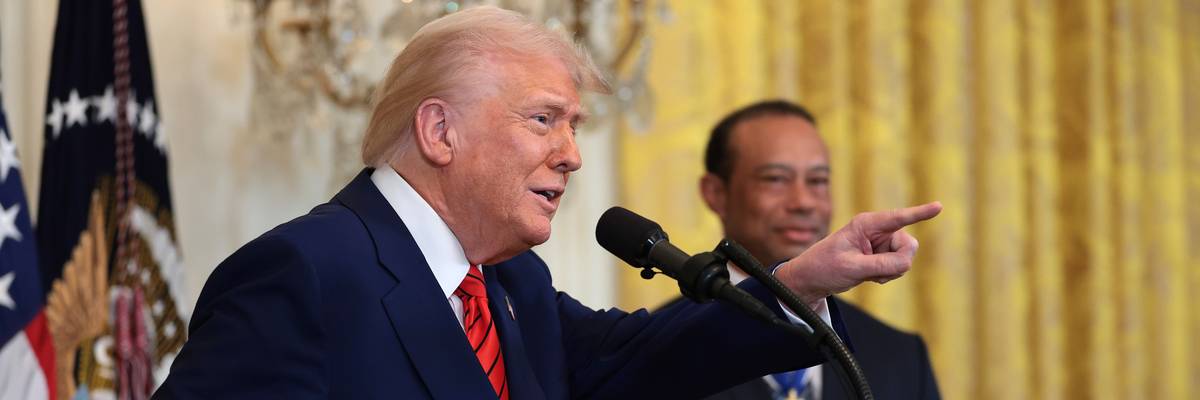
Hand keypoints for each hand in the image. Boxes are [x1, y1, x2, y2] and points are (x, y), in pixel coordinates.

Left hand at [775, 202, 942, 306]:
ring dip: (891, 271)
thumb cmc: (825, 267)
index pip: (898, 217)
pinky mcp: (881, 257)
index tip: (939, 206)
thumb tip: (907, 262)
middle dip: (898, 261)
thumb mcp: (852, 267)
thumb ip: (881, 264)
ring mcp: (880, 244)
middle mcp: (876, 231)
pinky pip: (899, 267)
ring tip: (867, 273)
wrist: (811, 280)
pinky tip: (870, 277)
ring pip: (905, 258)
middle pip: (908, 244)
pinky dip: (888, 275)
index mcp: (866, 224)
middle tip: (876, 273)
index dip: (920, 213)